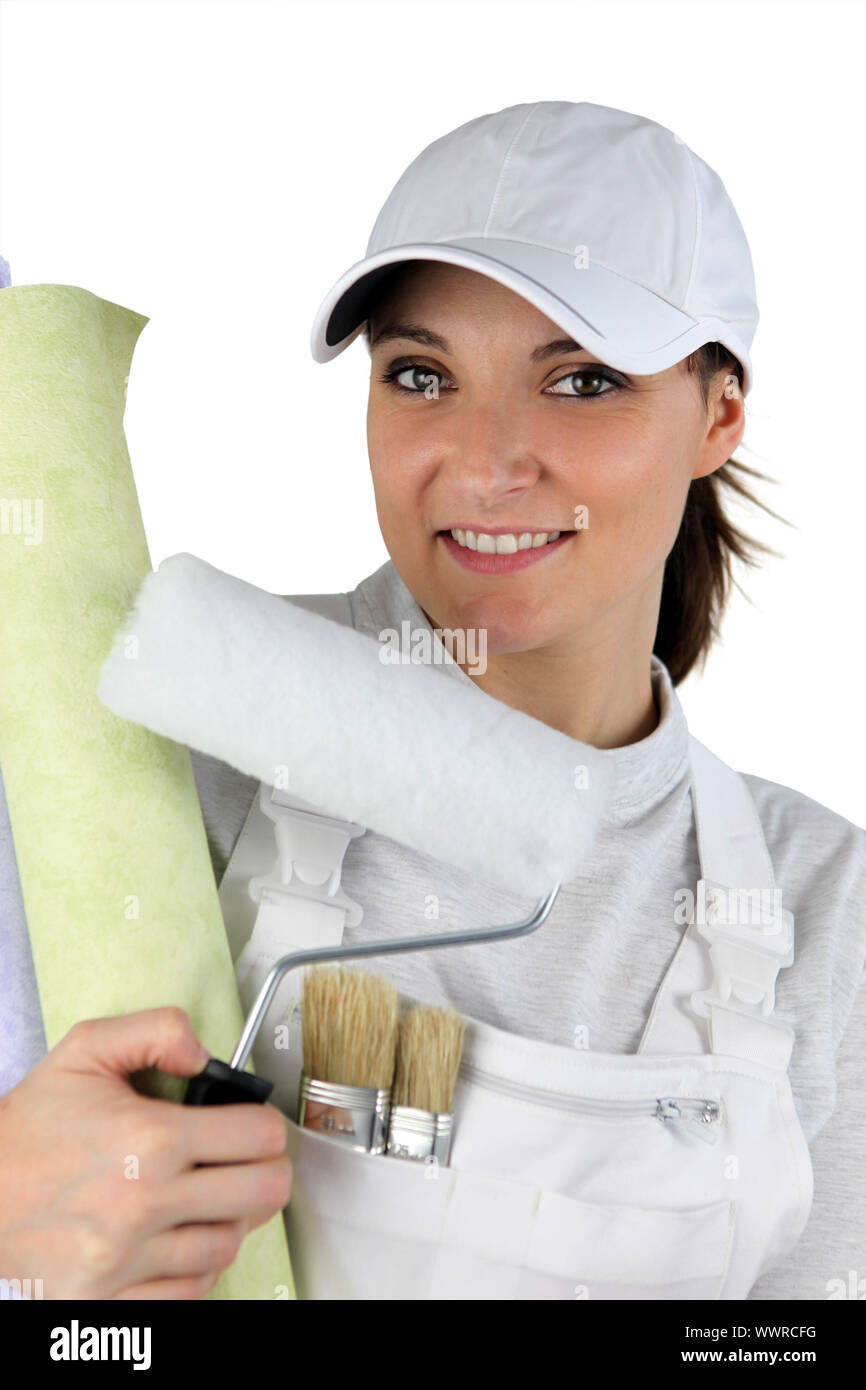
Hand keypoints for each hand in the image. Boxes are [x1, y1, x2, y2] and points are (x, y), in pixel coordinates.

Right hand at [0, 1006, 291, 1298]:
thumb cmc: (30, 1128)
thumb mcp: (87, 1049)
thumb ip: (157, 1030)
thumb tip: (204, 1053)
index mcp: (150, 1138)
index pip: (259, 1136)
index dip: (263, 1124)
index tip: (252, 1125)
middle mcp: (144, 1203)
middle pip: (261, 1194)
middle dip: (265, 1171)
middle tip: (249, 1163)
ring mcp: (126, 1259)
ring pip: (227, 1245)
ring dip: (228, 1221)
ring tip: (206, 1199)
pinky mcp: (109, 1299)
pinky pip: (188, 1293)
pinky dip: (193, 1268)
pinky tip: (176, 1239)